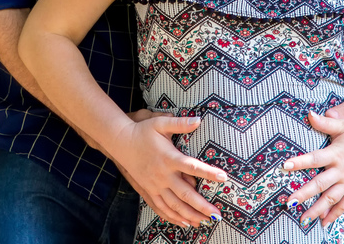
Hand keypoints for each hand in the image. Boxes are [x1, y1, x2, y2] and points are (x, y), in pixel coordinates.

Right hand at [107, 115, 227, 228]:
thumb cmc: (142, 131)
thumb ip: (180, 123)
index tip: (223, 177)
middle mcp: (163, 175)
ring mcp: (155, 185)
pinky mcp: (148, 190)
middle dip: (202, 206)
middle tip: (217, 215)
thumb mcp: (160, 123)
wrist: (120, 142)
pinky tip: (184, 223)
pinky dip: (173, 217)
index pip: (192, 166)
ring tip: (205, 222)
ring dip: (190, 215)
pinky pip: (161, 208)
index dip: (208, 172)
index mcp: (169, 158)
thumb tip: (199, 120)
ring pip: (174, 205)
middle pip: (185, 194)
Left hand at [282, 111, 343, 228]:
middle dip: (304, 194)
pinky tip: (325, 222)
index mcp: (337, 153)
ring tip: (303, 220)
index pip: (315, 159)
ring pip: (332, 199)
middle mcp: (343, 170)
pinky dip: (336, 213)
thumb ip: (326, 122)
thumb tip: (309, 113)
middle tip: (289, 203)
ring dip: (317, 210)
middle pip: (321, 184)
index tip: (285, 166)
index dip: (300, 162)